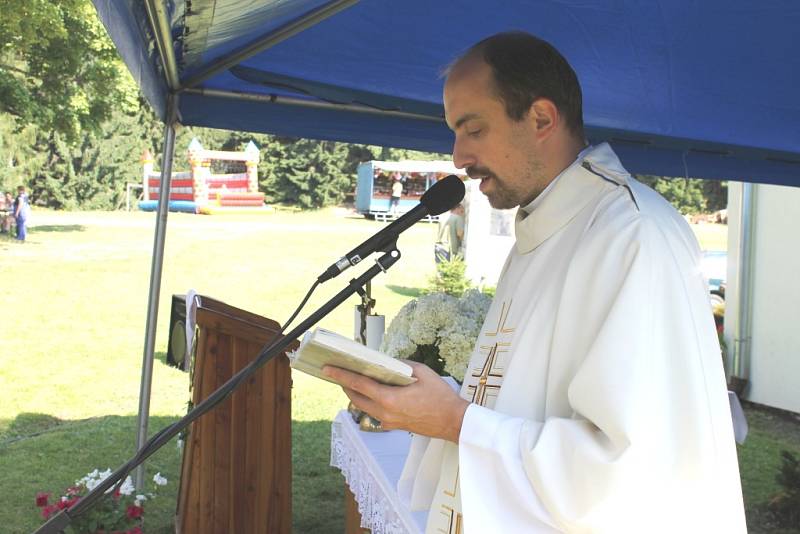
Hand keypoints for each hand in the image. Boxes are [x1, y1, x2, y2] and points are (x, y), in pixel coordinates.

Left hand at [323, 361, 468, 442]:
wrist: (452, 422)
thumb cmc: (440, 397)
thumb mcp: (422, 372)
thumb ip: (401, 366)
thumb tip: (388, 363)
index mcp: (389, 399)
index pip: (359, 385)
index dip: (341, 375)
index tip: (327, 368)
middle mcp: (384, 413)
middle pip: (355, 397)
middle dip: (344, 384)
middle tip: (336, 371)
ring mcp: (387, 422)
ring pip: (362, 406)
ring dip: (354, 393)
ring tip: (350, 379)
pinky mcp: (392, 426)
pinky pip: (373, 412)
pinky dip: (367, 400)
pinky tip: (371, 391)